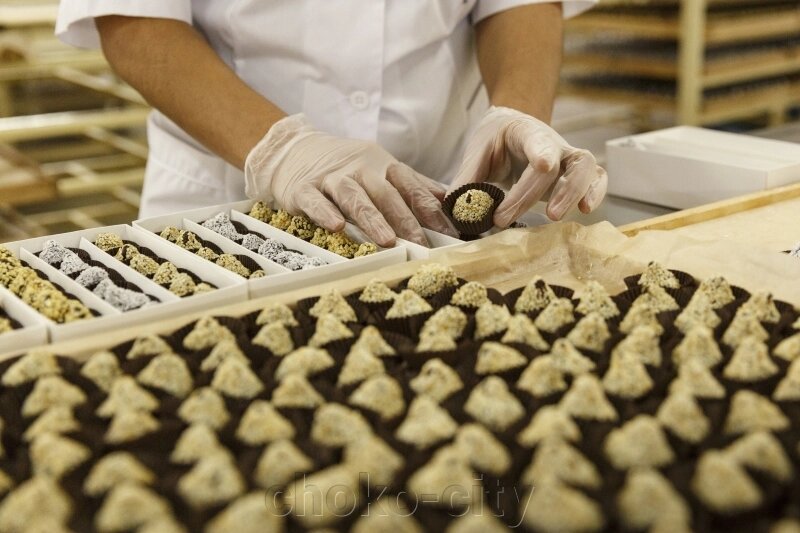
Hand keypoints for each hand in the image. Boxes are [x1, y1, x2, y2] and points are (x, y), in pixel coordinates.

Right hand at [244, 114, 454, 246]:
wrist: (294, 150)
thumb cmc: (345, 168)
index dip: (430, 209)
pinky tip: (336, 225)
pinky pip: (315, 201)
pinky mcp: (302, 189)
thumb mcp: (380, 170)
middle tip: (422, 244)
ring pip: (354, 196)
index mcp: (382, 166)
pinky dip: (325, 212)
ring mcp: (331, 179)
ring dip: (372, 218)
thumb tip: (449, 198)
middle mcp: (359, 169)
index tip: (449, 232)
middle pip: (386, 193)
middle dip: (406, 219)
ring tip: (387, 240)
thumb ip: (413, 184)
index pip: (411, 186)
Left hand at [449, 106, 607, 226]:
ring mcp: (568, 159)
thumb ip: (466, 179)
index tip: (543, 167)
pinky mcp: (575, 175)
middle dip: (538, 192)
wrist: (513, 126)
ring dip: (574, 192)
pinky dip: (596, 194)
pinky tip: (584, 210)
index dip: (543, 155)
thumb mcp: (477, 152)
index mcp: (528, 133)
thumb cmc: (496, 139)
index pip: (539, 143)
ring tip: (554, 216)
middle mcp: (554, 145)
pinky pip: (597, 179)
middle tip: (505, 218)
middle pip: (561, 163)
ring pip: (587, 169)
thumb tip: (455, 212)